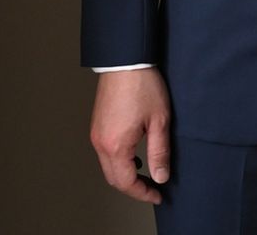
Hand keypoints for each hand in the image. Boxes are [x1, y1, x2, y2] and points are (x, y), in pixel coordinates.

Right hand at [89, 68, 171, 203]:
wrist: (125, 61)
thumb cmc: (143, 86)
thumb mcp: (160, 120)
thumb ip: (159, 152)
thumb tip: (160, 176)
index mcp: (115, 146)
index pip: (126, 182)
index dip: (142, 192)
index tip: (157, 195)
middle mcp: (100, 143)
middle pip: (114, 178)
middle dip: (133, 187)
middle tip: (152, 188)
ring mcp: (96, 134)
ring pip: (108, 166)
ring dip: (125, 173)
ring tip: (146, 172)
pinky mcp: (97, 125)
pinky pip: (105, 152)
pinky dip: (119, 160)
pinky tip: (134, 154)